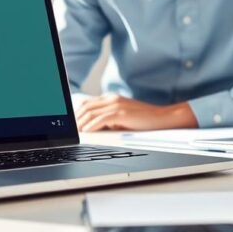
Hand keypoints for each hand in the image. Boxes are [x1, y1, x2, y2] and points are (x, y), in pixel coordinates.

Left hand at [76, 94, 197, 131]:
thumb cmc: (143, 120)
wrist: (161, 118)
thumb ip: (109, 119)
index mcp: (111, 98)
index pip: (88, 103)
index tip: (71, 124)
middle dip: (76, 119)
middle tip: (71, 130)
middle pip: (86, 107)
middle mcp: (112, 99)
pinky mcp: (121, 113)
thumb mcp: (122, 117)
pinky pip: (101, 119)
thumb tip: (94, 128)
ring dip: (81, 123)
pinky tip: (87, 132)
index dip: (76, 113)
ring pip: (90, 112)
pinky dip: (91, 126)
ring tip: (76, 133)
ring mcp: (116, 105)